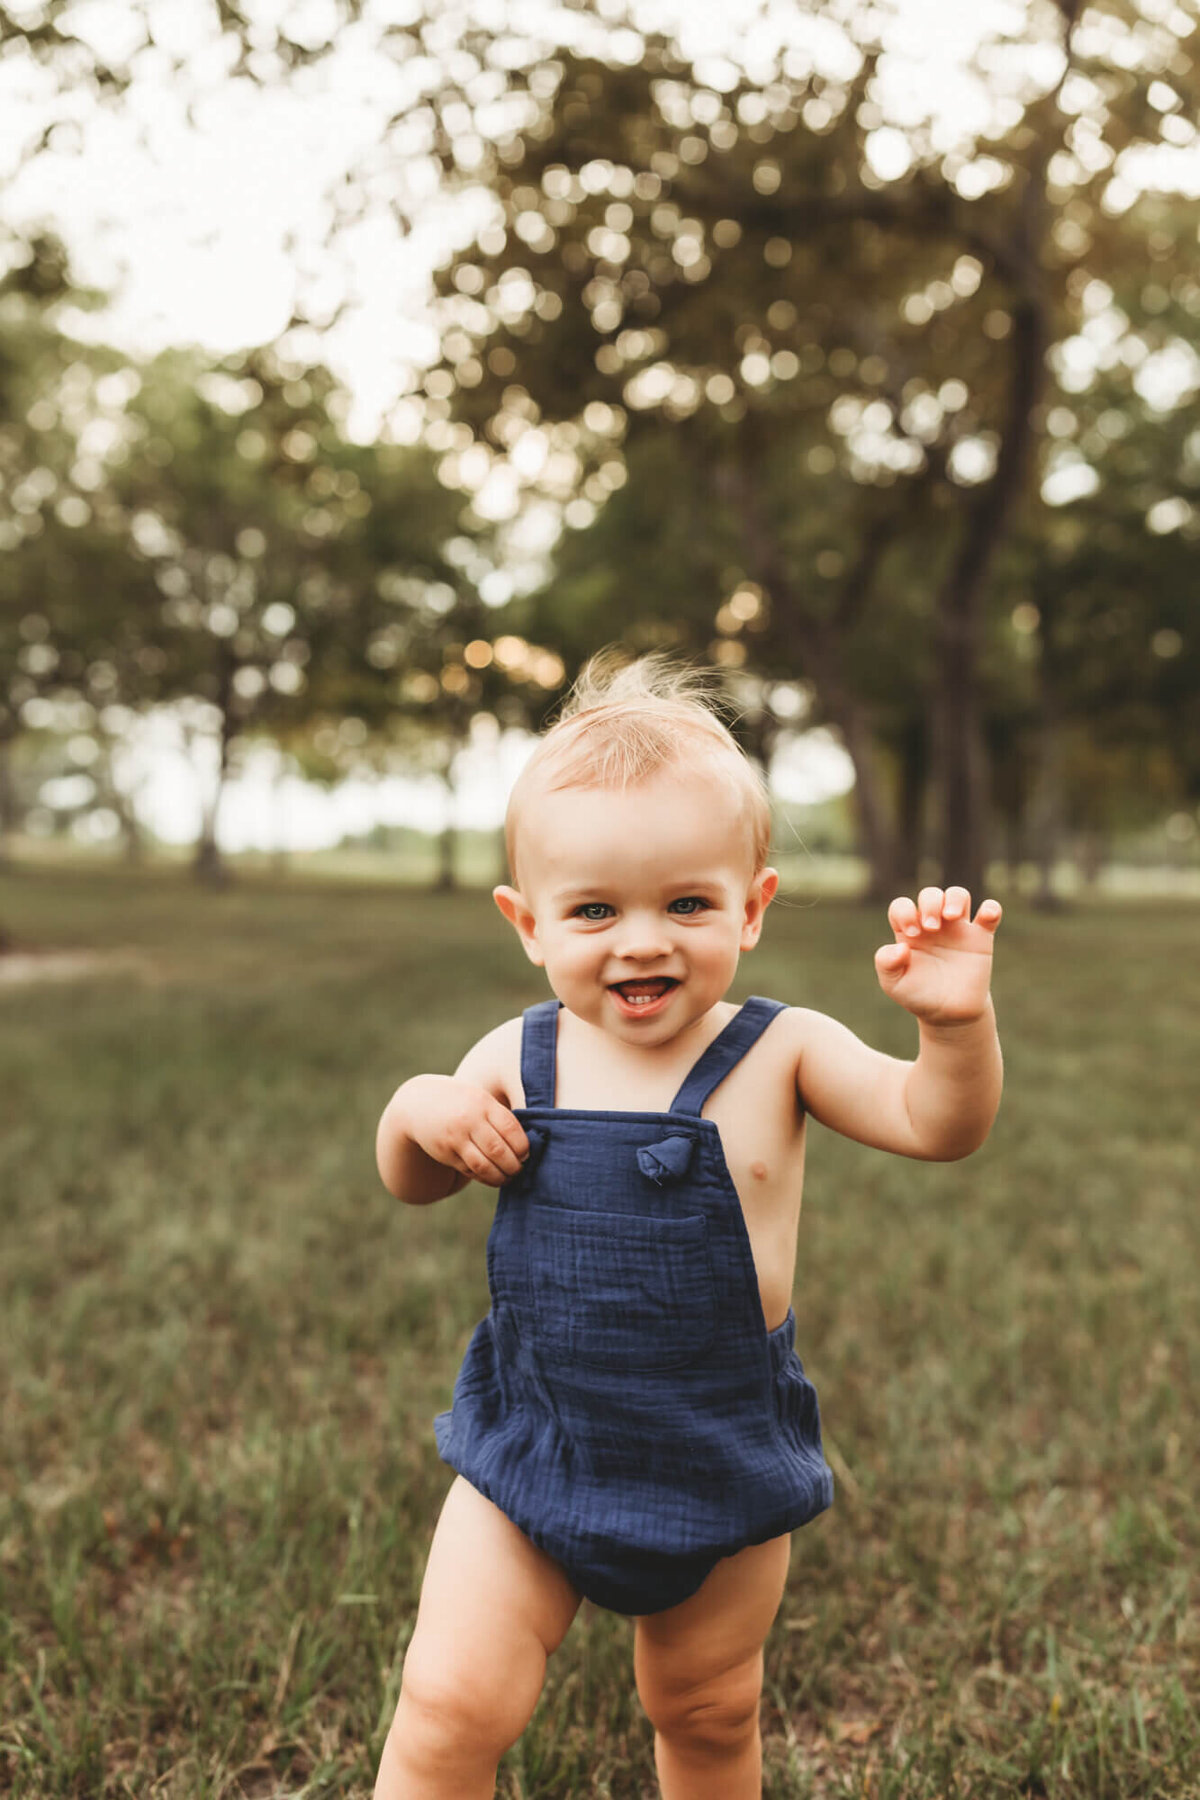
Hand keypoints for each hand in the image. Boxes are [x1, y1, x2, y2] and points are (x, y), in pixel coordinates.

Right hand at [403, 1075, 529, 1187]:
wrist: (420, 1104)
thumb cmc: (462, 1102)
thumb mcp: (480, 1099)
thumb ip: (500, 1117)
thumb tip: (525, 1146)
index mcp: (482, 1103)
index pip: (510, 1128)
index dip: (523, 1146)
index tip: (526, 1154)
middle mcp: (468, 1120)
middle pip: (498, 1150)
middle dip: (514, 1165)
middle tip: (519, 1169)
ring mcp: (455, 1138)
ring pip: (483, 1165)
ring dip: (500, 1177)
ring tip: (508, 1178)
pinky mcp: (445, 1153)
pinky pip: (470, 1170)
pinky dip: (484, 1177)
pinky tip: (492, 1176)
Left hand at [874, 886, 1001, 1023]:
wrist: (949, 1014)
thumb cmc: (918, 996)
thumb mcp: (894, 984)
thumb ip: (886, 964)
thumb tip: (900, 947)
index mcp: (909, 931)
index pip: (902, 906)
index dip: (904, 912)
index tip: (912, 934)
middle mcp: (933, 925)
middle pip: (931, 895)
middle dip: (930, 904)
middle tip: (931, 928)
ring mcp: (958, 929)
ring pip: (958, 895)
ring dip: (954, 899)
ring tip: (951, 916)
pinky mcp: (981, 939)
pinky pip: (990, 913)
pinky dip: (991, 908)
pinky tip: (987, 915)